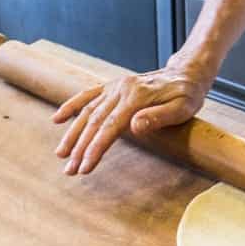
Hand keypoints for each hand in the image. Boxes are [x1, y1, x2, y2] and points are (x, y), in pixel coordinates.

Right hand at [52, 59, 210, 175]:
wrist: (186, 74)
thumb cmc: (187, 95)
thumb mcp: (182, 108)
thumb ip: (159, 117)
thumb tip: (135, 127)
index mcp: (136, 96)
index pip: (110, 126)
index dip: (95, 147)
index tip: (85, 167)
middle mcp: (121, 89)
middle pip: (94, 121)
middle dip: (80, 147)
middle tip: (69, 171)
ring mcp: (115, 87)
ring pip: (87, 111)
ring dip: (72, 133)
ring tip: (61, 155)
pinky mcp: (113, 87)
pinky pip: (88, 95)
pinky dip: (71, 106)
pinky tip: (57, 119)